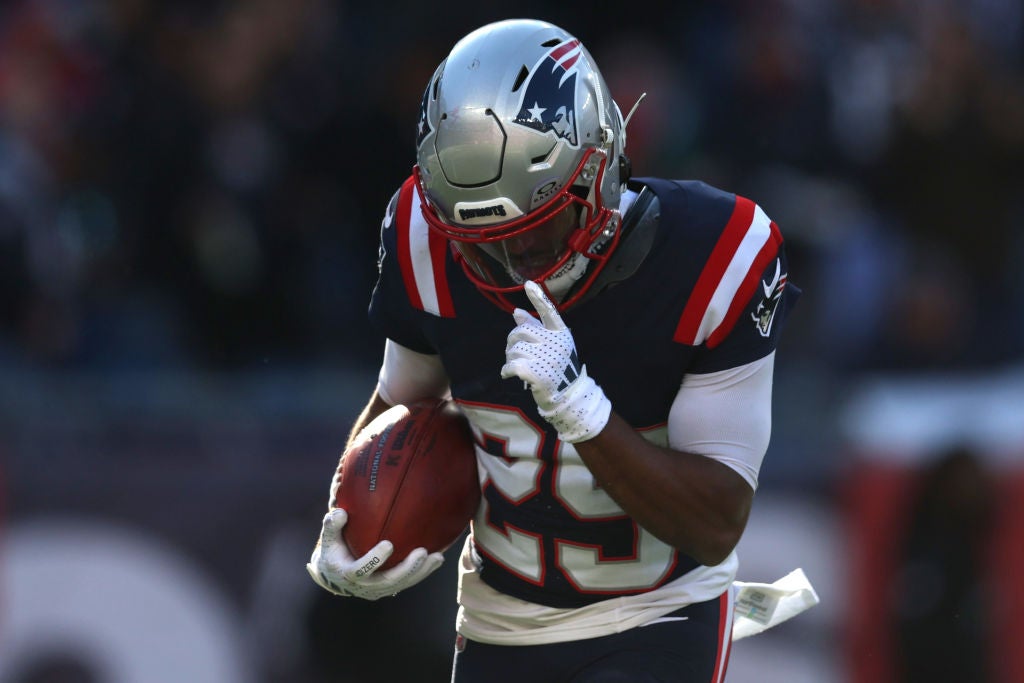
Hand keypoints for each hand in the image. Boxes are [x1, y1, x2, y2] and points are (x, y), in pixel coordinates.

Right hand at [305, 508, 443, 599]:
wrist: (336, 576)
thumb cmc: (334, 551)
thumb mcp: (329, 539)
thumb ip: (332, 525)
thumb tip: (341, 512)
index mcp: (348, 573)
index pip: (361, 569)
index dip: (375, 559)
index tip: (388, 544)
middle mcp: (365, 586)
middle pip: (388, 581)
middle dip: (406, 568)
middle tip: (422, 552)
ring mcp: (378, 590)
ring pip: (402, 584)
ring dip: (421, 572)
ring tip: (437, 558)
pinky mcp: (388, 589)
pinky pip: (407, 582)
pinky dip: (422, 573)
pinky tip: (437, 560)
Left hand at [501, 280, 611, 442]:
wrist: (566, 396)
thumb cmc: (556, 367)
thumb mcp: (551, 346)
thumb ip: (535, 328)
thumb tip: (516, 311)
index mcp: (560, 333)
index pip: (548, 311)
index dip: (538, 298)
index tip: (529, 284)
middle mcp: (555, 343)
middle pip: (520, 330)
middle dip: (512, 341)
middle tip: (515, 353)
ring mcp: (547, 358)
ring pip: (513, 349)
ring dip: (510, 359)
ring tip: (518, 367)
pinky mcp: (537, 373)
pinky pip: (510, 365)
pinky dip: (506, 371)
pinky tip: (508, 375)